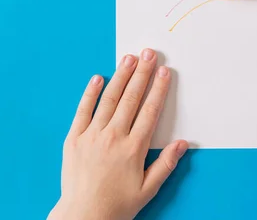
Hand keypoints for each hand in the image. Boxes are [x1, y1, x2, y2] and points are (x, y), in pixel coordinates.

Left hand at [48, 49, 187, 219]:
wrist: (82, 216)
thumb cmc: (117, 205)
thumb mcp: (148, 188)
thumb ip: (166, 164)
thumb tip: (183, 143)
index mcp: (133, 148)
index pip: (150, 110)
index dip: (159, 88)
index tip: (164, 71)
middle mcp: (113, 137)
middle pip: (131, 98)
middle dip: (142, 73)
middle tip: (149, 53)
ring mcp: (92, 136)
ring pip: (109, 99)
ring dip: (121, 76)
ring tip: (129, 58)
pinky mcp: (73, 139)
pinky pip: (82, 110)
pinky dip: (90, 93)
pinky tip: (98, 77)